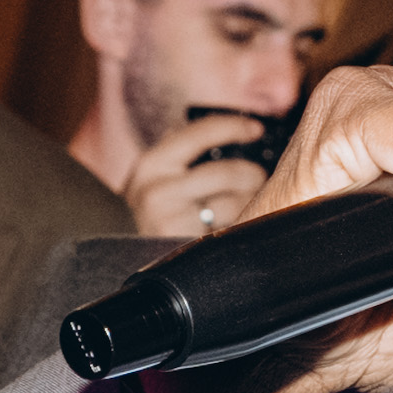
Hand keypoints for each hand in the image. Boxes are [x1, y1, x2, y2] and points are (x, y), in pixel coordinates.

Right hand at [115, 107, 277, 240]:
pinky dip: (241, 228)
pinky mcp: (186, 245)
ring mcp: (170, 220)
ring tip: (248, 208)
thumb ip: (185, 154)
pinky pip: (232, 230)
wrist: (135, 265)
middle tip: (257, 182)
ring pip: (235, 203)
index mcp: (152, 164)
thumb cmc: (157, 214)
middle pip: (227, 173)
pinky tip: (234, 230)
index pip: (201, 133)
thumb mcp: (160, 178)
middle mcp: (156, 190)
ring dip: (252, 204)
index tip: (256, 128)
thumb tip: (235, 129)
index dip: (234, 127)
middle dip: (252, 176)